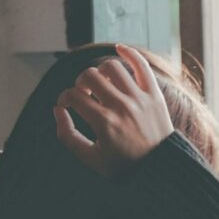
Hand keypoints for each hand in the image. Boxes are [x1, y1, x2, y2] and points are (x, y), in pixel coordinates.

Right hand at [52, 43, 172, 175]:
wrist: (160, 169)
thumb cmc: (123, 166)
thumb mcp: (90, 158)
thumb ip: (67, 135)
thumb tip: (58, 109)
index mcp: (104, 123)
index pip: (74, 96)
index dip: (64, 98)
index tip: (66, 105)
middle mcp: (121, 107)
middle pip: (89, 76)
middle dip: (80, 83)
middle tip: (83, 95)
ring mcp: (139, 98)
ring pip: (111, 66)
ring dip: (99, 72)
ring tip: (100, 84)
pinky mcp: (154, 94)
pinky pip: (141, 64)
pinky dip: (129, 52)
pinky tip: (119, 48)